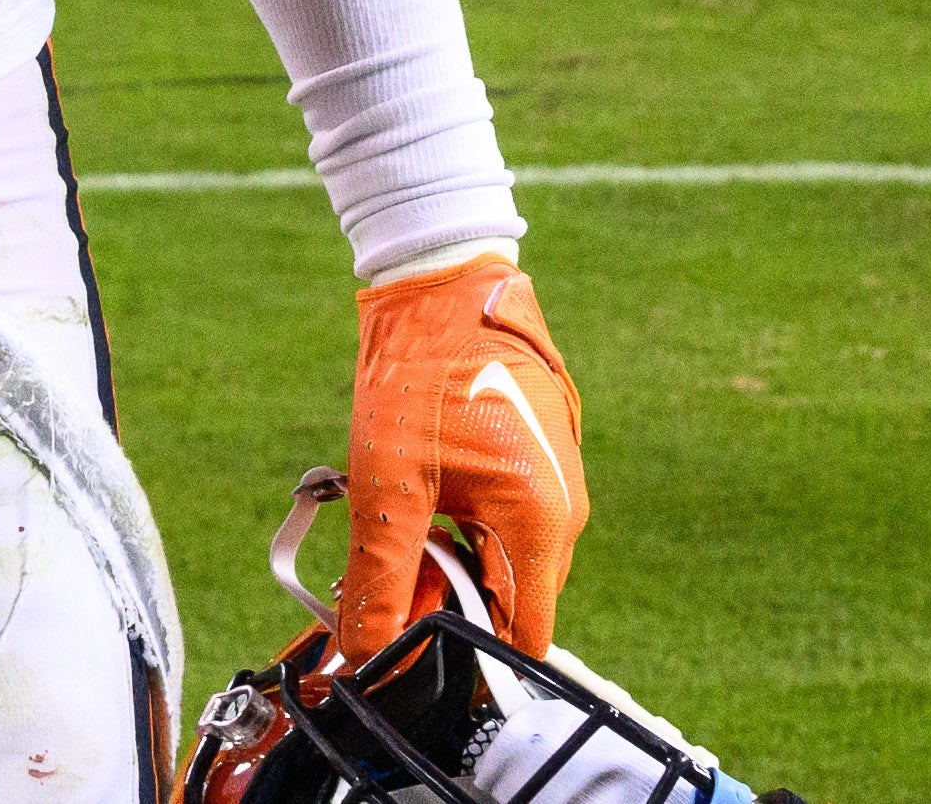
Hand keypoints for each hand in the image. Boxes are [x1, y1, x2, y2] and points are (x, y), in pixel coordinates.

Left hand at [333, 252, 586, 660]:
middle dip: (448, 603)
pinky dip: (461, 527)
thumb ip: (382, 577)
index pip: (523, 638)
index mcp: (542, 520)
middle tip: (386, 576)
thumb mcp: (389, 482)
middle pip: (510, 601)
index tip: (410, 643)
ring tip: (396, 524)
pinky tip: (417, 497)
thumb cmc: (420, 371)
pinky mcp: (537, 460)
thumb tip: (366, 652)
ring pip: (502, 561)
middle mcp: (563, 509)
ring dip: (450, 562)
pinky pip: (504, 522)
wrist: (442, 278)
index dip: (465, 653)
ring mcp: (555, 481)